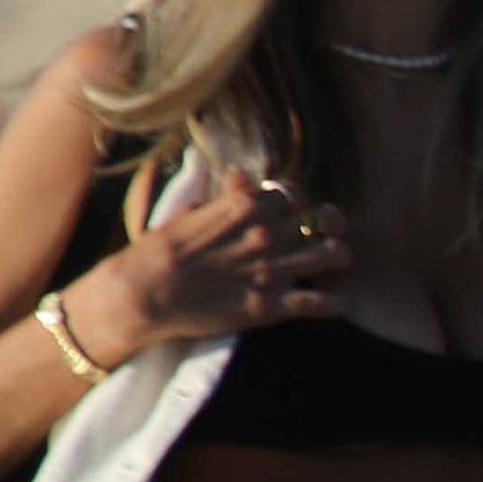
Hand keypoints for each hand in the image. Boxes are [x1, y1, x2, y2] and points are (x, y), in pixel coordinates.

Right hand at [94, 168, 350, 357]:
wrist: (144, 293)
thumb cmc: (159, 251)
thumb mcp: (191, 212)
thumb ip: (225, 195)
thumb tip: (243, 175)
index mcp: (247, 205)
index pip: (293, 194)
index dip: (297, 204)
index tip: (294, 213)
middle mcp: (268, 233)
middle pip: (322, 221)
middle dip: (328, 227)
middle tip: (326, 234)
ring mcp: (273, 269)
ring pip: (333, 255)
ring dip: (338, 258)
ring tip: (336, 263)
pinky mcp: (272, 306)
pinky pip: (322, 304)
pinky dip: (334, 305)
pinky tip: (335, 304)